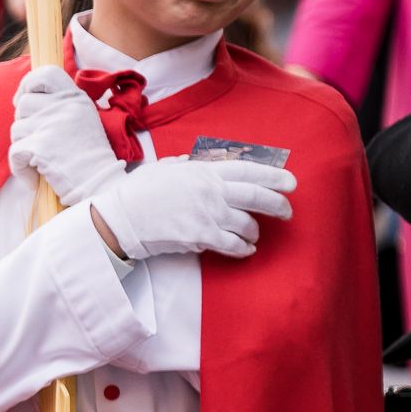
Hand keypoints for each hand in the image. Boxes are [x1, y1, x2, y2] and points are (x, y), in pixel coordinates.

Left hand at [8, 66, 126, 207]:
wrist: (99, 182)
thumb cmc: (87, 154)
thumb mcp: (81, 117)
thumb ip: (59, 104)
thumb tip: (24, 98)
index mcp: (75, 96)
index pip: (45, 73)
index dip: (27, 84)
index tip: (24, 99)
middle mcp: (65, 105)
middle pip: (23, 104)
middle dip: (24, 123)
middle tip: (39, 140)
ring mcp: (52, 124)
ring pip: (16, 129)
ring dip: (23, 146)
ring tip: (42, 158)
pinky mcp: (41, 145)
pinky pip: (14, 152)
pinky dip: (20, 168)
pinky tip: (35, 176)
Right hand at [86, 156, 294, 261]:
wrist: (120, 218)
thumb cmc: (137, 192)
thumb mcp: (161, 169)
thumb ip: (180, 165)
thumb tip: (186, 162)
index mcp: (204, 171)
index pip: (249, 170)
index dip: (274, 176)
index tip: (290, 182)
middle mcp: (212, 191)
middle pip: (256, 196)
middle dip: (277, 204)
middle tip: (287, 211)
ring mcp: (208, 214)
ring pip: (247, 223)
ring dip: (254, 231)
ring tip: (254, 235)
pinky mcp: (200, 236)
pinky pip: (232, 244)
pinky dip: (242, 249)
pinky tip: (246, 250)